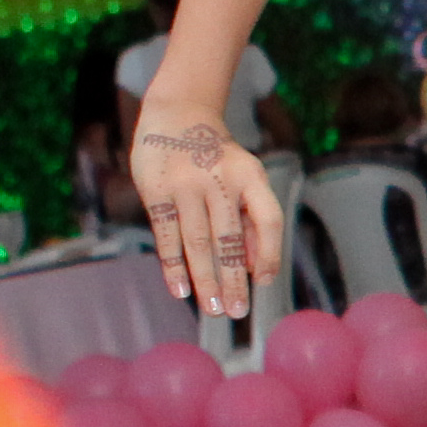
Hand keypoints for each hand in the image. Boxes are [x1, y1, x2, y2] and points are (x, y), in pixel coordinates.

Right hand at [137, 118, 286, 318]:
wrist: (176, 114)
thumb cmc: (217, 157)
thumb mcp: (244, 177)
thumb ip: (251, 219)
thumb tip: (254, 269)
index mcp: (251, 175)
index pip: (269, 219)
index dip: (270, 253)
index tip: (263, 282)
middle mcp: (220, 179)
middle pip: (230, 238)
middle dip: (233, 280)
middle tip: (237, 312)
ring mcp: (186, 184)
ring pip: (198, 242)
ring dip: (206, 280)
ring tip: (214, 309)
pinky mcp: (156, 190)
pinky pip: (167, 236)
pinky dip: (174, 266)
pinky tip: (181, 290)